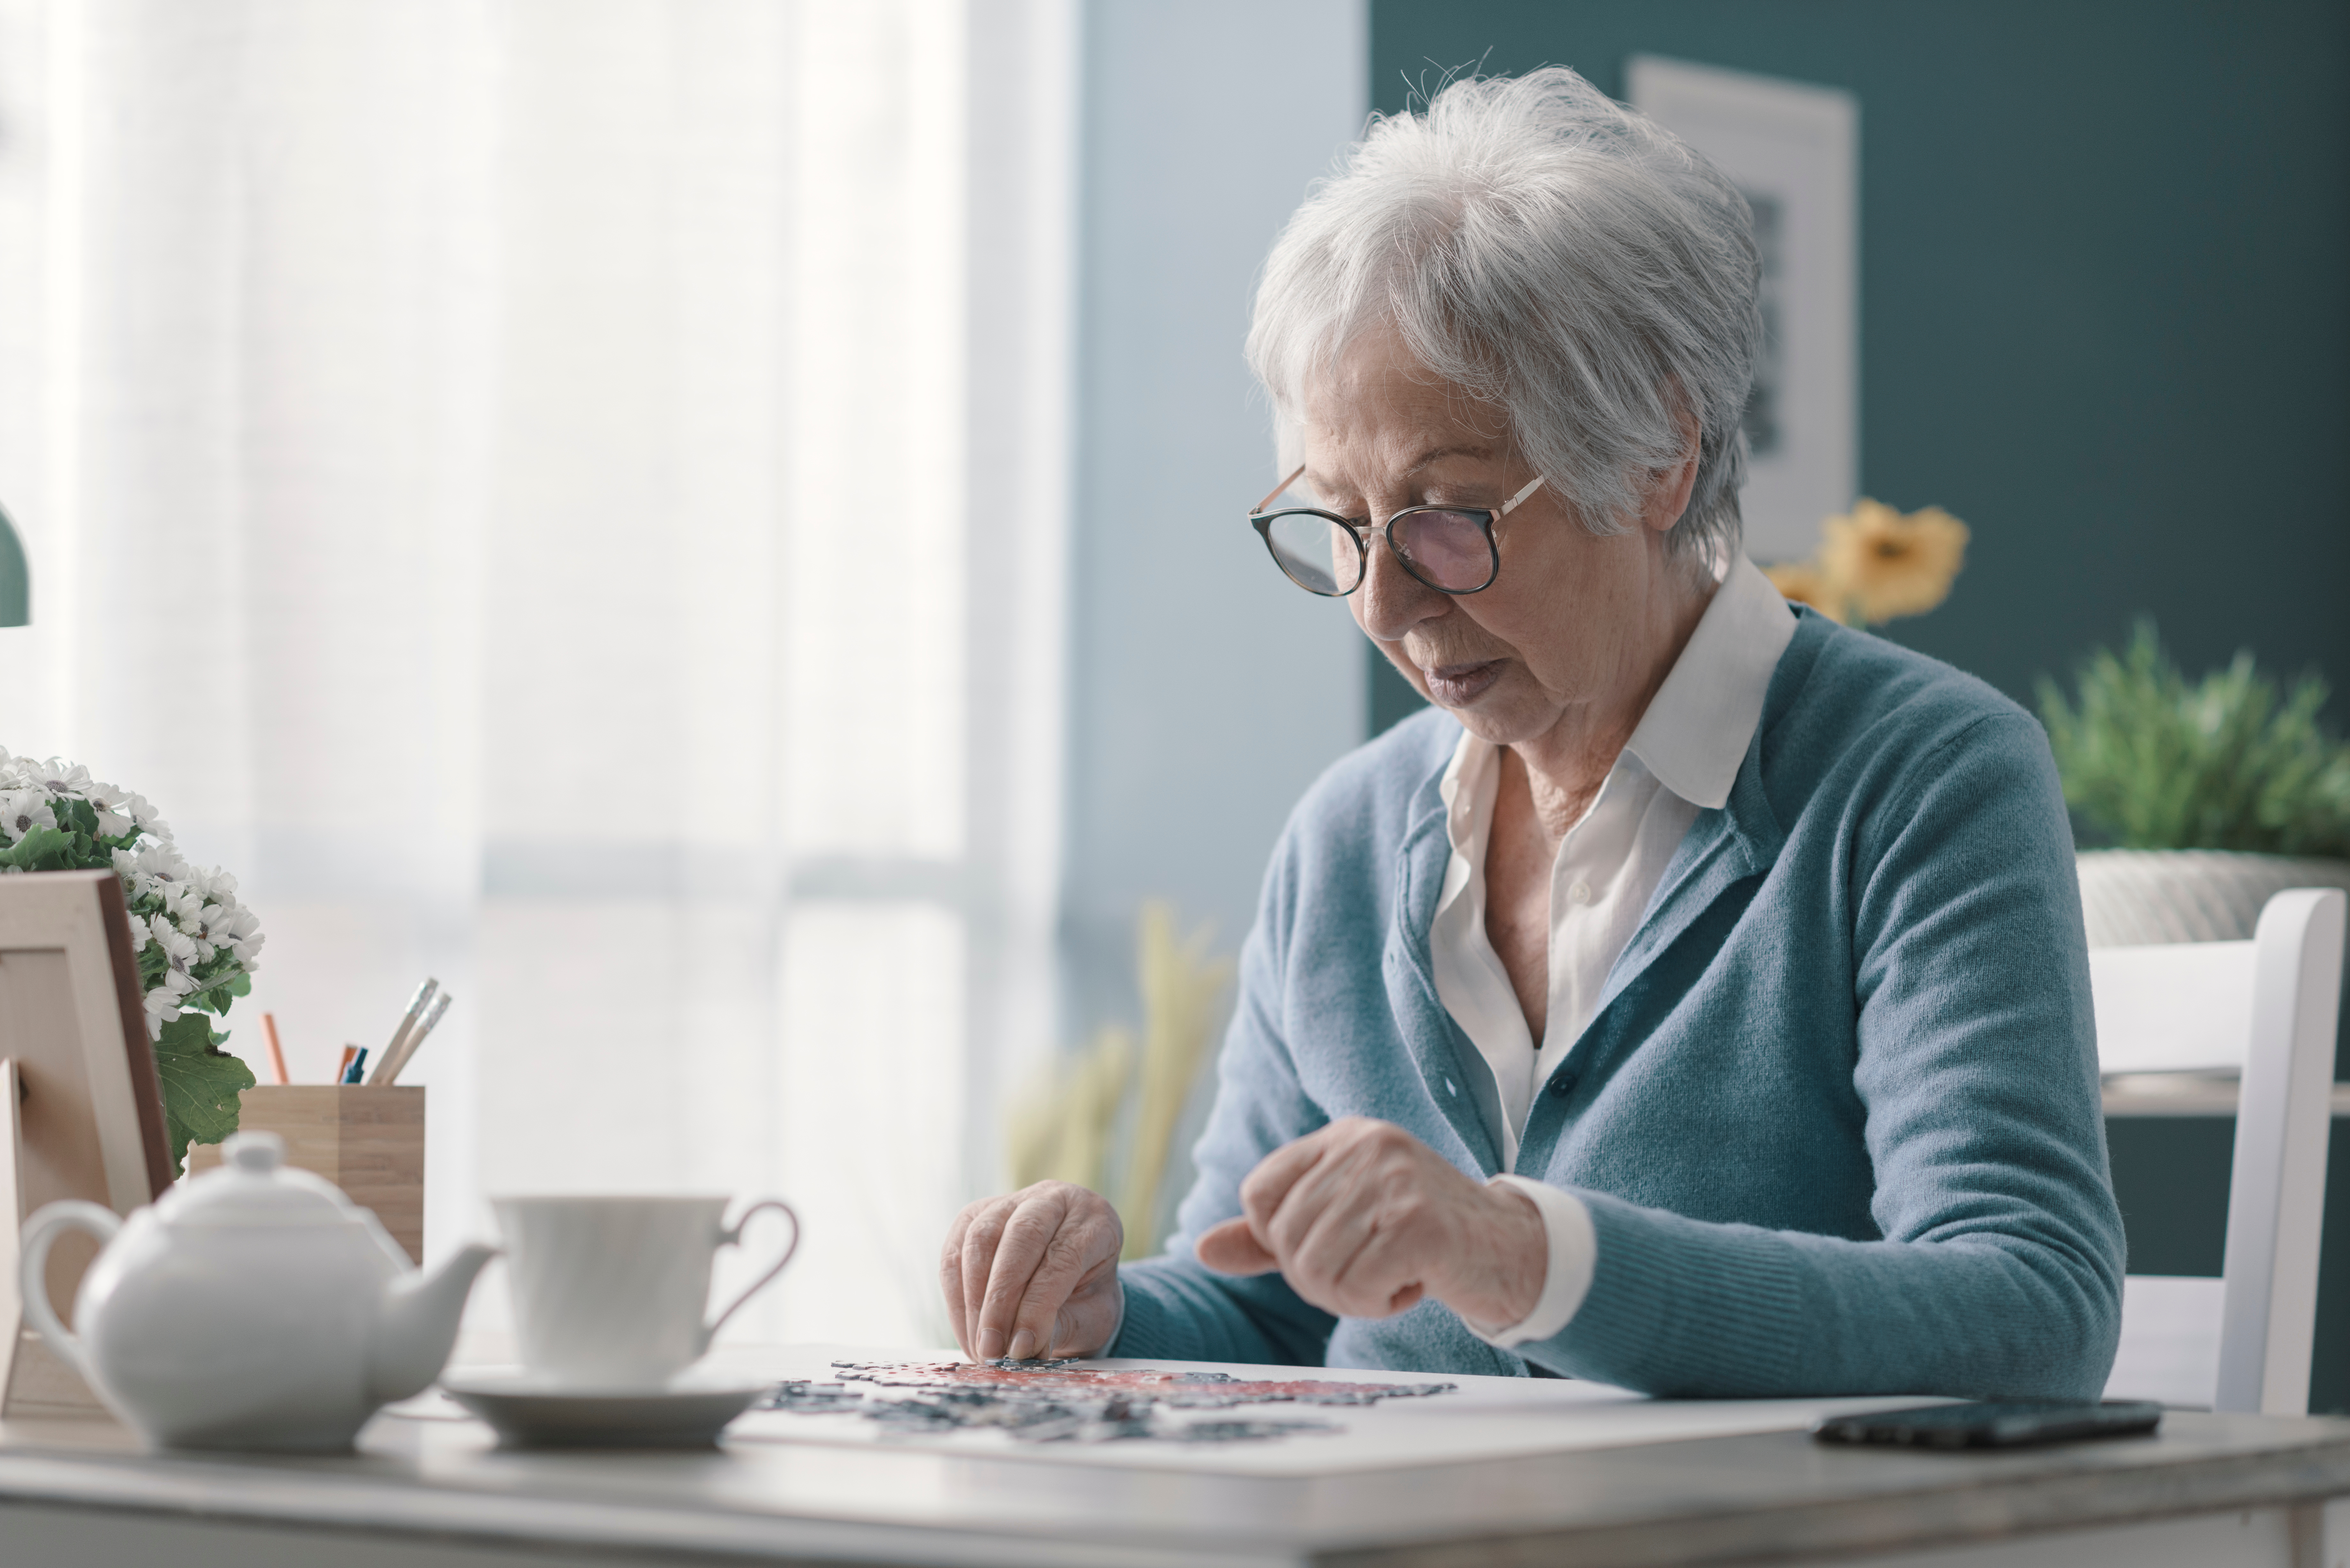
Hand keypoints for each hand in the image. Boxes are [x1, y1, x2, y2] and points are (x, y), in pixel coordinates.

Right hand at [940, 1181, 1123, 1361]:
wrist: (1075, 1278)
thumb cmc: (1088, 1297)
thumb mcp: (1091, 1316)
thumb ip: (1062, 1327)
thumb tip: (1023, 1349)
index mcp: (1094, 1219)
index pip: (1062, 1256)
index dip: (1038, 1306)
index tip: (1022, 1349)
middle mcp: (1053, 1198)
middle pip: (1020, 1238)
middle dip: (1000, 1301)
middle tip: (993, 1350)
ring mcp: (1010, 1201)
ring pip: (981, 1239)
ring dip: (974, 1301)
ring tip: (980, 1348)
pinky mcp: (975, 1215)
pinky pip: (955, 1251)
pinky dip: (957, 1297)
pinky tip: (968, 1332)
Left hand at [1195, 1118, 1544, 1329]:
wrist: (1510, 1251)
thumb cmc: (1419, 1238)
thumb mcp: (1340, 1223)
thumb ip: (1269, 1236)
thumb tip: (1201, 1250)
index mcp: (1342, 1137)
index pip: (1258, 1193)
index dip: (1278, 1240)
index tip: (1329, 1248)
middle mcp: (1366, 1146)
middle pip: (1284, 1239)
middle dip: (1318, 1278)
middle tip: (1367, 1272)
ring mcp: (1395, 1180)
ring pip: (1315, 1268)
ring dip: (1349, 1296)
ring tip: (1390, 1278)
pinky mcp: (1420, 1224)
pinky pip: (1358, 1287)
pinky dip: (1380, 1303)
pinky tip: (1414, 1285)